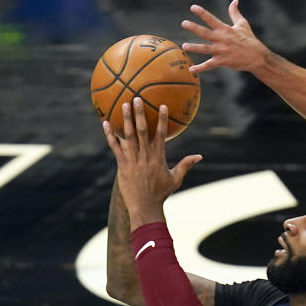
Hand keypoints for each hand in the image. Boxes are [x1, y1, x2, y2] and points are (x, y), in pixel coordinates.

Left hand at [103, 97, 201, 228]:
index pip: (160, 135)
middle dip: (140, 114)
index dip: (161, 120)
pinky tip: (105, 123)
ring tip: (124, 104)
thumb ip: (186, 165)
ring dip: (125, 119)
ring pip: (128, 136)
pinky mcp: (122, 165)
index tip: (162, 106)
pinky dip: (110, 135)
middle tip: (137, 98)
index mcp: (158, 158)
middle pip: (142, 131)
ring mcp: (132, 160)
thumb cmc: (161, 193)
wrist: (144, 207)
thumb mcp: (175, 179)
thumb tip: (200, 156)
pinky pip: (115, 147)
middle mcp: (145, 156)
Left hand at [181, 0, 267, 74]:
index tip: (192, 7)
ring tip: (184, 46)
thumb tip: (234, 0)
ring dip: (194, 48)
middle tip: (184, 23)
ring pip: (205, 49)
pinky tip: (191, 70)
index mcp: (225, 29)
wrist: (256, 56)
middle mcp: (221, 39)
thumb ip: (235, 12)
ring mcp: (221, 51)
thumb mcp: (242, 24)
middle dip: (194, 28)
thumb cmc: (249, 39)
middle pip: (205, 33)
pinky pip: (209, 65)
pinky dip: (200, 68)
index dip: (202, 13)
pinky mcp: (222, 61)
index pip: (211, 19)